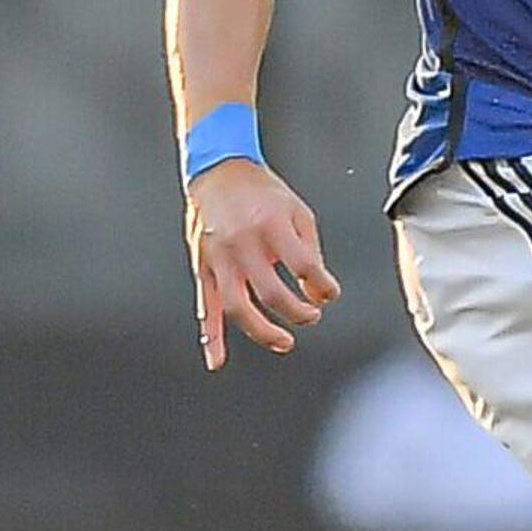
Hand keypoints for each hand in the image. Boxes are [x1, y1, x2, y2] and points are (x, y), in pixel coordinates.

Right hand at [187, 158, 338, 368]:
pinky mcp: (202, 266)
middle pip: (272, 293)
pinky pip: (206, 306)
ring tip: (284, 341)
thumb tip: (321, 293)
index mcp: (271, 224)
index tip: (329, 294)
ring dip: (263, 332)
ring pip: (238, 307)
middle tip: (311, 316)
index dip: (322, 287)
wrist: (217, 170)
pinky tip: (218, 360)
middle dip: (297, 312)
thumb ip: (310, 252)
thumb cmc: (264, 193)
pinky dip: (211, 336)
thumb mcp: (297, 211)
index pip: (303, 266)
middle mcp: (242, 242)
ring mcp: (218, 257)